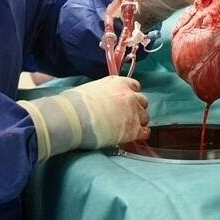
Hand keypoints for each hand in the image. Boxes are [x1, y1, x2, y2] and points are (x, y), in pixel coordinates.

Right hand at [18, 76, 149, 161]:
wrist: (74, 118)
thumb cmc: (75, 104)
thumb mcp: (90, 89)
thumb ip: (102, 92)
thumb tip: (98, 100)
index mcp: (118, 83)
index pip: (134, 85)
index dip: (131, 94)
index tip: (126, 100)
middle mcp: (129, 95)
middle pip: (142, 101)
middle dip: (136, 107)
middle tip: (127, 115)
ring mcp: (133, 112)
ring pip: (145, 116)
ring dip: (139, 121)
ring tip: (129, 127)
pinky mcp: (133, 130)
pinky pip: (145, 132)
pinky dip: (141, 134)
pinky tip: (134, 137)